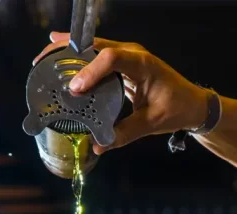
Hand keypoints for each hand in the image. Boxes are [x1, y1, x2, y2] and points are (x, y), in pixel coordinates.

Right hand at [33, 33, 208, 154]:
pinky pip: (98, 58)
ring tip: (45, 58)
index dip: (90, 72)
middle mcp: (133, 54)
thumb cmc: (178, 109)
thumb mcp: (151, 124)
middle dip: (67, 50)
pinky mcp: (124, 64)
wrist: (193, 104)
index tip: (74, 88)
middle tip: (42, 59)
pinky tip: (62, 63)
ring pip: (94, 48)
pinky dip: (80, 61)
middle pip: (95, 45)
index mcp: (142, 64)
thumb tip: (99, 146)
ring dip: (70, 52)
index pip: (110, 59)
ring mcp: (128, 56)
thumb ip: (124, 134)